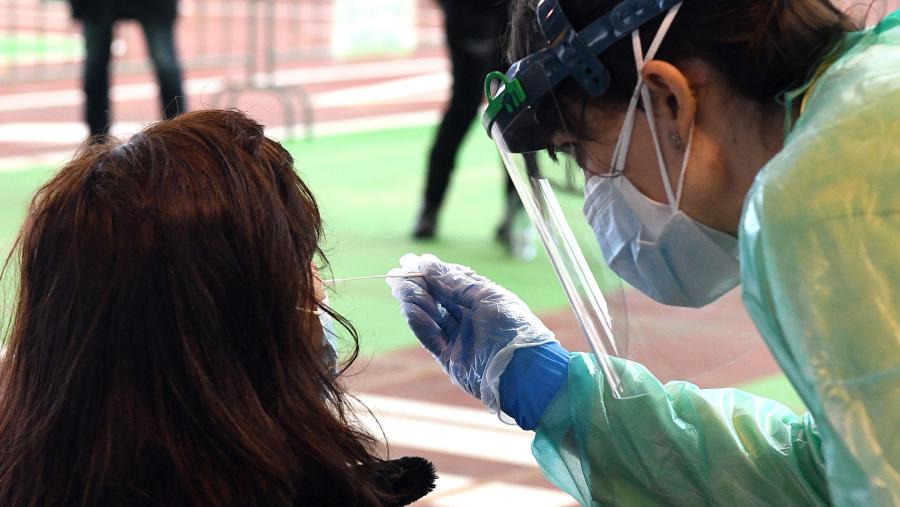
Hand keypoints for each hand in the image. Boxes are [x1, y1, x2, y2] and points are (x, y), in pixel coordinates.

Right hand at [388, 254, 556, 411]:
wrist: (522, 371)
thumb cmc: (510, 327)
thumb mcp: (485, 297)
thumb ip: (454, 282)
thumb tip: (427, 262)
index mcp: (484, 299)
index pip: (452, 281)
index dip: (432, 272)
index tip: (412, 261)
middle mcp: (470, 317)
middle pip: (438, 297)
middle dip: (417, 285)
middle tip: (395, 275)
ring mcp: (459, 338)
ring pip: (431, 316)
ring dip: (414, 301)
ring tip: (399, 289)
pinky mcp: (449, 358)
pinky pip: (429, 337)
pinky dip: (418, 323)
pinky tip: (408, 308)